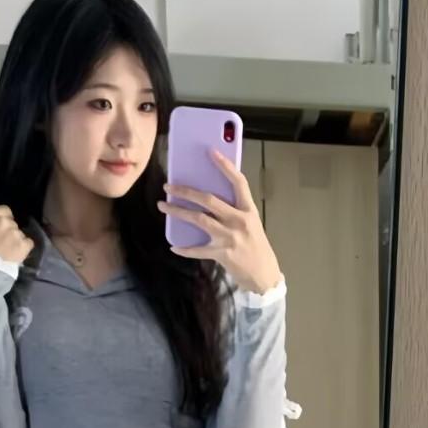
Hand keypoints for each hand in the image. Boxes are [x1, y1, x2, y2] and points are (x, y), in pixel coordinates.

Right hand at [0, 205, 32, 265]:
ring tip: (9, 253)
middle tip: (4, 244)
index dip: (5, 219)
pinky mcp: (23, 244)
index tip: (2, 229)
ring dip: (16, 241)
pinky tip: (17, 256)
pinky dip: (24, 249)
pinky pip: (28, 243)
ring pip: (20, 234)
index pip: (5, 210)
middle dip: (9, 232)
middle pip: (12, 223)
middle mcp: (2, 220)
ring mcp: (14, 232)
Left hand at [159, 149, 282, 294]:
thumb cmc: (256, 247)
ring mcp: (230, 237)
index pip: (237, 182)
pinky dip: (184, 249)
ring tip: (163, 206)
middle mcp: (239, 220)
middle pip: (208, 200)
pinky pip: (198, 250)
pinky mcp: (222, 254)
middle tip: (168, 186)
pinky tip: (174, 246)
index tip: (211, 152)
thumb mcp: (251, 223)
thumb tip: (209, 199)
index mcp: (248, 210)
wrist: (263, 275)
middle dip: (186, 191)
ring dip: (178, 212)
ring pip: (199, 219)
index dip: (225, 165)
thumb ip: (234, 210)